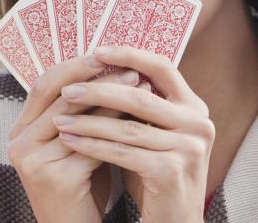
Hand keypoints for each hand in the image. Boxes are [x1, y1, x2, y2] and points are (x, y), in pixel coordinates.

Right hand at [7, 53, 145, 222]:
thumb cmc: (82, 188)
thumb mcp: (76, 144)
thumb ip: (83, 114)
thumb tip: (114, 70)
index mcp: (19, 131)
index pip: (43, 84)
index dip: (73, 66)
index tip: (105, 54)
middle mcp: (18, 143)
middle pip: (54, 93)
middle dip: (91, 75)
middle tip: (126, 64)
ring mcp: (33, 161)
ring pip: (76, 117)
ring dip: (110, 97)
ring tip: (138, 85)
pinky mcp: (55, 178)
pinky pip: (91, 145)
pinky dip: (115, 127)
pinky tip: (137, 119)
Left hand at [53, 46, 214, 222]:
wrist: (174, 222)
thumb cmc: (155, 173)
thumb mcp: (152, 132)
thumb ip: (137, 104)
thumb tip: (96, 68)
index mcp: (194, 107)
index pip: (163, 67)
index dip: (130, 55)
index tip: (96, 51)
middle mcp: (199, 124)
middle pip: (141, 95)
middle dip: (99, 90)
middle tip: (67, 90)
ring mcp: (189, 148)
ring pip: (127, 127)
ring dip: (88, 121)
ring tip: (58, 119)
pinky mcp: (172, 172)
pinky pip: (123, 152)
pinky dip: (93, 145)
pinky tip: (70, 140)